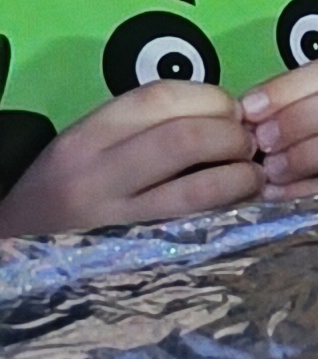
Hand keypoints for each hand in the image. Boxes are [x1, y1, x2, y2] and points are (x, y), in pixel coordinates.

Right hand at [0, 81, 261, 234]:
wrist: (18, 249)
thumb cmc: (67, 192)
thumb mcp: (89, 148)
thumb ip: (145, 129)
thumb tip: (226, 117)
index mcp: (86, 138)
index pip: (159, 98)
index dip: (211, 98)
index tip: (231, 111)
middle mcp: (96, 177)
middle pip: (184, 139)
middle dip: (232, 137)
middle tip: (249, 146)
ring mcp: (117, 223)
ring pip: (198, 189)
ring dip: (241, 177)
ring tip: (252, 177)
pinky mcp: (140, 260)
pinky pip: (197, 231)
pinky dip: (231, 213)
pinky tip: (240, 209)